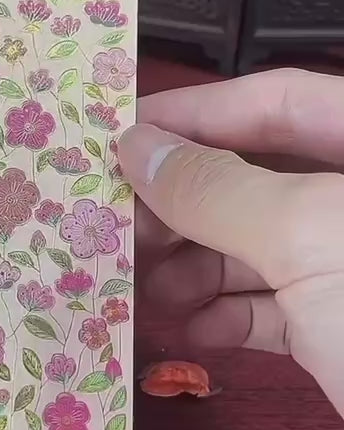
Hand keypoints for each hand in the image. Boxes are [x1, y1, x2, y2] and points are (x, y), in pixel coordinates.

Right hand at [118, 68, 343, 416]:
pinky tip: (192, 328)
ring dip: (195, 265)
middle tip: (119, 223)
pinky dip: (228, 315)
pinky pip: (275, 307)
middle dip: (183, 203)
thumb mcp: (310, 240)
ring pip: (258, 245)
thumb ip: (218, 187)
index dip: (193, 112)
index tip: (122, 133)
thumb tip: (137, 147)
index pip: (275, 101)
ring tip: (144, 286)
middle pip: (256, 176)